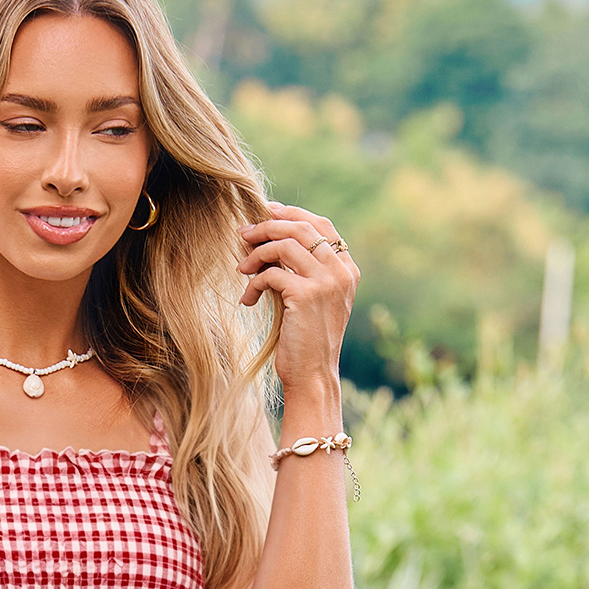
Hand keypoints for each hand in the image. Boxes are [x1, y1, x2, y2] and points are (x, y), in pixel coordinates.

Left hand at [238, 202, 358, 397]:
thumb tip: (272, 239)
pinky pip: (272, 273)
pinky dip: (254, 283)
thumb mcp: (313, 300)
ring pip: (284, 245)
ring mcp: (326, 282)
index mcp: (347, 269)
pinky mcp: (306, 295)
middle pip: (301, 228)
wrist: (312, 376)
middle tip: (243, 234)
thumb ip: (305, 270)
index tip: (266, 212)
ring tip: (241, 269)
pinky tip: (248, 299)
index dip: (292, 213)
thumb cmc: (307, 341)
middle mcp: (340, 271)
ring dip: (256, 253)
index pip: (321, 225)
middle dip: (267, 227)